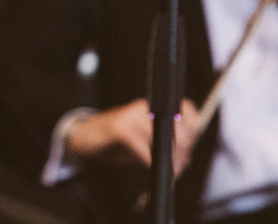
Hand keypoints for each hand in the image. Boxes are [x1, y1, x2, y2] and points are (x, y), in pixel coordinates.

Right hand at [66, 98, 198, 175]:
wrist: (85, 137)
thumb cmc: (116, 142)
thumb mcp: (144, 141)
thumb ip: (163, 144)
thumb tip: (185, 159)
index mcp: (152, 109)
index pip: (184, 108)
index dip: (192, 126)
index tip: (189, 146)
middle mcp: (144, 109)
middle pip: (177, 124)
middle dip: (183, 147)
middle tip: (181, 164)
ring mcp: (131, 117)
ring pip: (162, 136)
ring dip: (169, 157)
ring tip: (171, 168)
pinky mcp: (119, 128)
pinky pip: (143, 147)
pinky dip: (150, 160)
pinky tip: (151, 166)